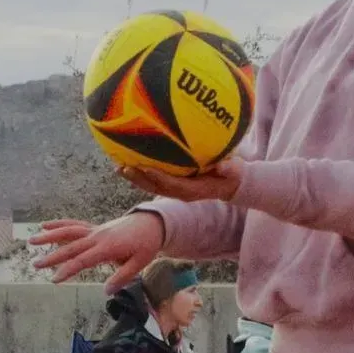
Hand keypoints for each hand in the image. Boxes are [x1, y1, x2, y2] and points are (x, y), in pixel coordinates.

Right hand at [28, 212, 163, 288]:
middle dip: (52, 256)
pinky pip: (74, 225)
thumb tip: (107, 291)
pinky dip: (59, 225)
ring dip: (49, 236)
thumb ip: (123, 277)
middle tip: (36, 264)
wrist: (152, 222)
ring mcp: (94, 230)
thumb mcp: (140, 263)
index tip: (54, 279)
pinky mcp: (94, 228)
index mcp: (108, 247)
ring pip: (68, 232)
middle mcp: (97, 237)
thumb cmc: (146, 244)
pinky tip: (44, 226)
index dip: (68, 269)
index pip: (83, 260)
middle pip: (71, 246)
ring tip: (32, 240)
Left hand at [118, 158, 242, 203]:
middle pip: (155, 187)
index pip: (172, 185)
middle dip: (139, 179)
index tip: (145, 168)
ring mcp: (175, 189)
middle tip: (123, 168)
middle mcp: (180, 192)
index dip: (158, 178)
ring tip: (119, 166)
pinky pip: (155, 178)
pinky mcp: (173, 183)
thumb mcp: (234, 172)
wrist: (230, 184)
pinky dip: (141, 171)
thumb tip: (224, 166)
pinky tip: (129, 160)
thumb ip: (229, 169)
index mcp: (193, 190)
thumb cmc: (232, 175)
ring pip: (151, 185)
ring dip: (135, 177)